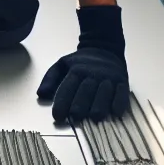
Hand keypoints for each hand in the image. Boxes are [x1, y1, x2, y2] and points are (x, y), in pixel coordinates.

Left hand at [38, 5, 129, 121]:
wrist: (104, 47)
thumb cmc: (80, 62)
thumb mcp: (62, 64)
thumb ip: (50, 79)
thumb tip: (41, 94)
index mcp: (76, 70)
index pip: (67, 87)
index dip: (62, 102)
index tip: (58, 116)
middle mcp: (92, 74)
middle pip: (86, 91)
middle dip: (80, 105)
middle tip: (75, 117)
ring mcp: (108, 77)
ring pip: (104, 92)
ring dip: (100, 105)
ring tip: (95, 117)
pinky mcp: (122, 81)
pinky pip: (122, 92)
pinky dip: (119, 102)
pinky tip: (115, 113)